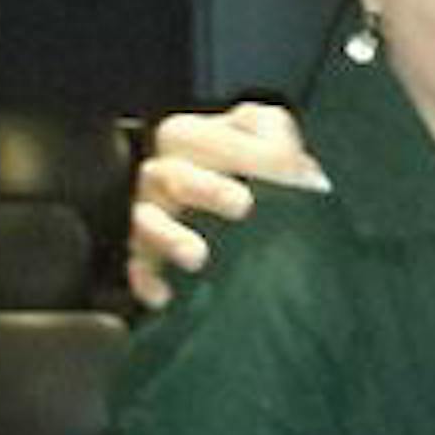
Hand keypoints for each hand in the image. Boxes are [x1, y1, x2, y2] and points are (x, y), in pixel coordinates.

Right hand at [126, 101, 327, 310]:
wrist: (235, 217)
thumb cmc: (250, 171)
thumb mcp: (266, 142)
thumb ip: (279, 140)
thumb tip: (296, 166)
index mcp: (190, 139)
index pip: (205, 138)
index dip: (244, 151)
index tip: (288, 171)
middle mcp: (164, 173)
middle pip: (172, 174)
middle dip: (206, 187)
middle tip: (242, 204)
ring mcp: (151, 214)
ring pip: (146, 219)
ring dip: (170, 236)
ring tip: (195, 256)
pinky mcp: (146, 254)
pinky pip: (138, 266)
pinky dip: (146, 280)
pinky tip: (162, 296)